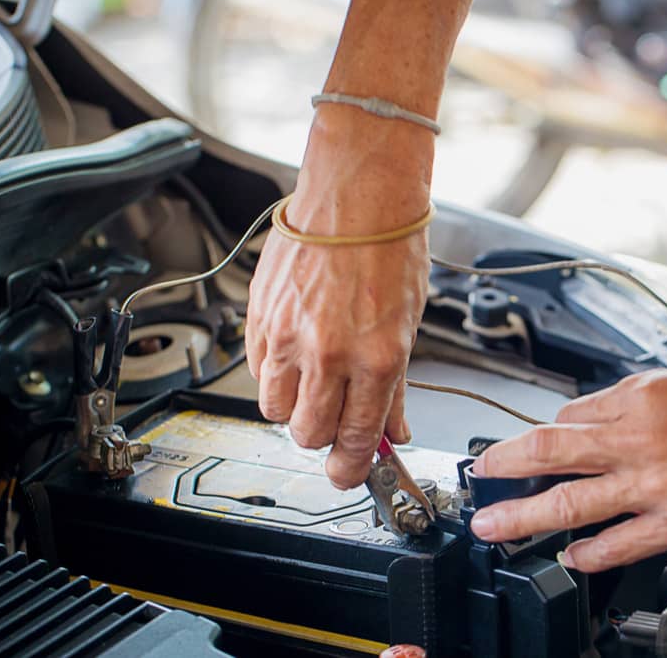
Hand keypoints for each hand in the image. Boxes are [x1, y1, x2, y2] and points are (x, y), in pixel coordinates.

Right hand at [246, 108, 432, 488]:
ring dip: (294, 408)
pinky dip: (274, 374)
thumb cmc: (390, 247)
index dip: (351, 467)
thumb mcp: (408, 323)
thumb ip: (396, 385)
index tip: (349, 472)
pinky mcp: (260, 317)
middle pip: (309, 434)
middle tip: (334, 421)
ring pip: (275, 410)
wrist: (357, 193)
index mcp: (377, 357)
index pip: (356, 438)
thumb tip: (391, 429)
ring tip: (313, 383)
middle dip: (322, 438)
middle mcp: (329, 352)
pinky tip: (295, 353)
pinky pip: (258, 371)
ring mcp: (288, 335)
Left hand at [468, 371, 666, 571]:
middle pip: (548, 451)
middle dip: (501, 466)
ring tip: (492, 525)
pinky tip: (570, 556)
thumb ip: (637, 405)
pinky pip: (615, 543)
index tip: (522, 446)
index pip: (568, 414)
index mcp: (641, 395)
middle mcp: (639, 437)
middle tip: (477, 477)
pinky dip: (586, 551)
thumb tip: (595, 422)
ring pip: (567, 501)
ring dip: (521, 516)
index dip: (540, 433)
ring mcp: (655, 485)